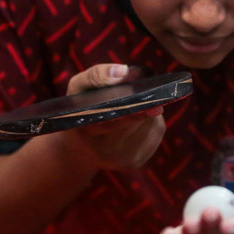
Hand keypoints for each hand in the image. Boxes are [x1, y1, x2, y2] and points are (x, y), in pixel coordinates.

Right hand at [50, 64, 165, 170]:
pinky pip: (155, 134)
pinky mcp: (135, 163)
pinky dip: (153, 122)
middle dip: (145, 107)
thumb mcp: (78, 87)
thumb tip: (124, 71)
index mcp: (85, 130)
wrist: (79, 148)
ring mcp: (121, 159)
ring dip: (150, 112)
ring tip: (138, 105)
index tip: (151, 104)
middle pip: (136, 124)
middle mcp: (104, 150)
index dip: (133, 113)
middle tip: (152, 94)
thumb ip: (97, 75)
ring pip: (150, 127)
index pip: (113, 122)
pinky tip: (140, 120)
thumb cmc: (80, 108)